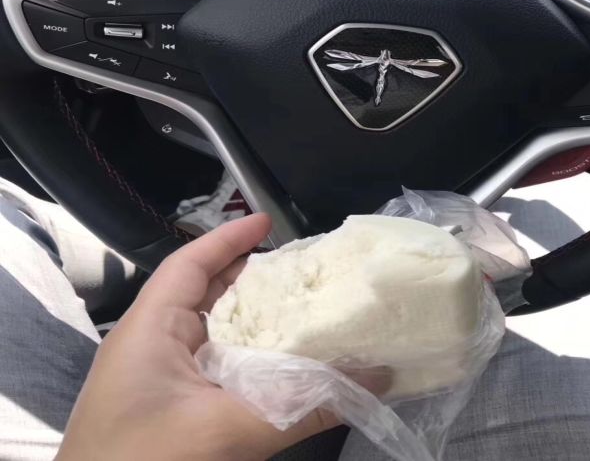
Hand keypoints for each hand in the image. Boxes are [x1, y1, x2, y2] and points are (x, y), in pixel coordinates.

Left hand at [56, 215, 362, 460]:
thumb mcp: (225, 432)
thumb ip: (302, 406)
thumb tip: (375, 378)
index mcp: (149, 329)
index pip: (189, 264)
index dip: (228, 238)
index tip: (268, 221)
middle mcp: (151, 344)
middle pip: (202, 291)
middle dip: (248, 274)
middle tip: (297, 268)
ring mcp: (158, 378)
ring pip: (209, 330)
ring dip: (249, 317)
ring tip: (295, 306)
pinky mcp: (169, 407)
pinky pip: (212, 365)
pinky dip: (244, 355)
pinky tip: (276, 363)